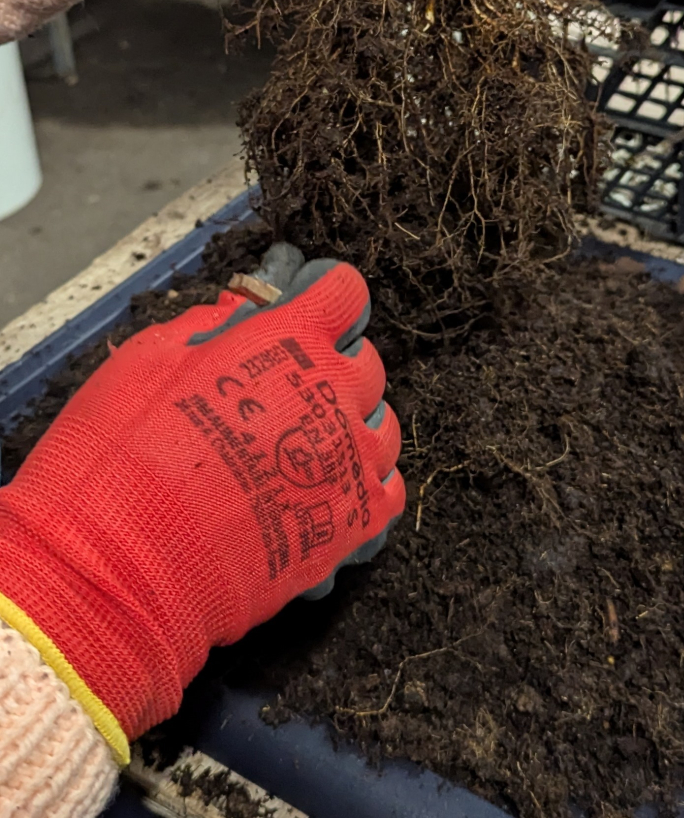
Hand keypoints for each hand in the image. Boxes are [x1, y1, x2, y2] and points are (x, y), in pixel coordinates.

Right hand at [0, 258, 402, 752]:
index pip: (342, 293)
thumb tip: (235, 317)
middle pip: (365, 364)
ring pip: (382, 429)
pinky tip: (321, 495)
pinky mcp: (353, 525)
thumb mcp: (148, 360)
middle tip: (284, 393)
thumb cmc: (121, 455)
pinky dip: (362, 488)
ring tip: (299, 451)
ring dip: (350, 429)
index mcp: (288, 341)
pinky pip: (386, 491)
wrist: (122, 566)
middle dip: (332, 368)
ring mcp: (349, 461)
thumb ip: (205, 329)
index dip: (325, 297)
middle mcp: (332, 394)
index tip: (307, 308)